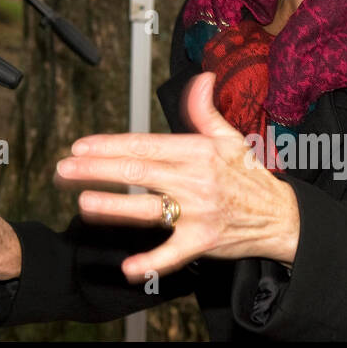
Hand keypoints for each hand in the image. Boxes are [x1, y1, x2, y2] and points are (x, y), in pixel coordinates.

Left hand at [55, 72, 300, 280]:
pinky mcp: (202, 242)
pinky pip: (173, 254)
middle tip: (65, 169)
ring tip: (83, 203)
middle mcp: (194, 179)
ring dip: (112, 206)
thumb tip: (201, 79)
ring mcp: (197, 211)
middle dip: (96, 169)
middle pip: (136, 171)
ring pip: (147, 207)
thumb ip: (205, 110)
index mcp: (196, 151)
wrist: (281, 218)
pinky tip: (129, 268)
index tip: (80, 146)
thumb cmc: (250, 176)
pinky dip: (151, 262)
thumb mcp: (230, 138)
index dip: (109, 145)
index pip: (143, 144)